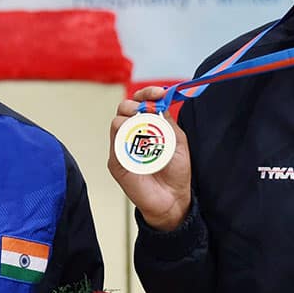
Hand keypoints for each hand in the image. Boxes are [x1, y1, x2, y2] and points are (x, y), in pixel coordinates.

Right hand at [108, 86, 191, 231]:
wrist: (173, 199)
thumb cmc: (175, 172)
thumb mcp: (177, 141)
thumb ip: (167, 123)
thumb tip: (159, 104)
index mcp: (147, 126)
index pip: (140, 102)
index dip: (147, 93)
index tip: (158, 93)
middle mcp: (132, 134)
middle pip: (124, 108)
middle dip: (135, 105)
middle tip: (147, 111)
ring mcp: (122, 147)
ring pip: (117, 122)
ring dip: (133, 122)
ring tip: (148, 132)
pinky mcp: (117, 162)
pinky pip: (116, 145)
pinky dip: (128, 140)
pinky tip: (141, 146)